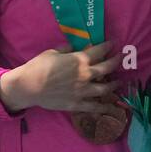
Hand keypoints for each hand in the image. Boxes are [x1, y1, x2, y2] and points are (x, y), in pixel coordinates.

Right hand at [0, 42, 118, 112]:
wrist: (29, 86)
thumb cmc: (39, 66)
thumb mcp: (53, 52)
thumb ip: (67, 49)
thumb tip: (74, 47)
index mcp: (79, 60)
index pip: (99, 51)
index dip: (107, 46)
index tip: (113, 43)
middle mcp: (85, 75)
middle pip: (106, 68)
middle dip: (116, 61)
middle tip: (121, 58)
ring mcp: (83, 91)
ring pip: (105, 88)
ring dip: (114, 84)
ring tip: (119, 83)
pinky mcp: (77, 104)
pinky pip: (94, 107)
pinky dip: (104, 108)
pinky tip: (112, 108)